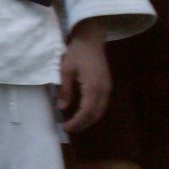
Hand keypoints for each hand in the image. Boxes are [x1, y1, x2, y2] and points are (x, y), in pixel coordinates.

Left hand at [58, 17, 109, 132]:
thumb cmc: (77, 53)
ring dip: (88, 120)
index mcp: (93, 88)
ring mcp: (107, 89)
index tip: (65, 128)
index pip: (86, 112)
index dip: (77, 122)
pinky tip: (83, 112)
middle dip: (83, 124)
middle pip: (95, 115)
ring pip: (100, 111)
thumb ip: (64, 89)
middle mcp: (104, 91)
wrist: (91, 40)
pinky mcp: (107, 86)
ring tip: (75, 123)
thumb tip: (61, 107)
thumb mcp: (65, 70)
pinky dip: (93, 112)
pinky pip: (102, 104)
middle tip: (69, 129)